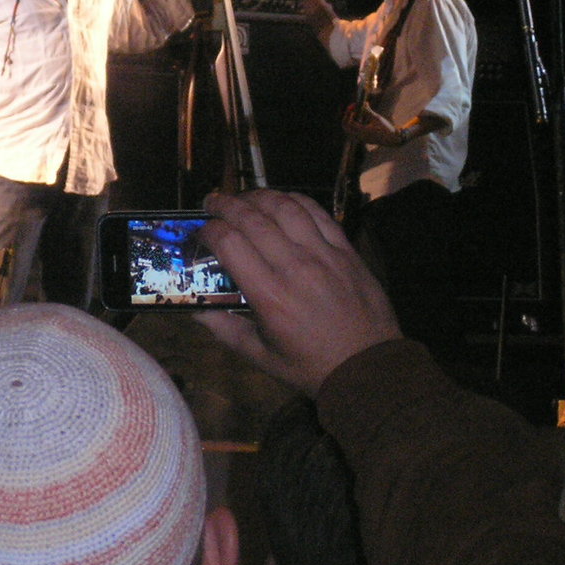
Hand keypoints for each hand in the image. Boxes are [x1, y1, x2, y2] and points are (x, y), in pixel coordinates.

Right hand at [196, 188, 399, 393]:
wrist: (369, 368)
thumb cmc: (311, 367)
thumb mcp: (261, 357)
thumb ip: (225, 330)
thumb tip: (195, 309)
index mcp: (270, 296)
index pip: (230, 243)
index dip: (210, 230)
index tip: (202, 231)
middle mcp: (295, 267)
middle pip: (253, 219)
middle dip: (226, 205)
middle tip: (212, 202)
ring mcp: (323, 255)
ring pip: (285, 208)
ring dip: (258, 197)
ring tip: (244, 198)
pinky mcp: (346, 250)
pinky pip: (318, 213)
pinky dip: (295, 200)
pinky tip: (281, 200)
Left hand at [342, 104, 399, 145]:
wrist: (392, 139)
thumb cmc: (385, 128)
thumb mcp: (376, 118)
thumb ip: (367, 111)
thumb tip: (363, 102)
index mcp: (363, 131)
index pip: (349, 123)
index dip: (349, 113)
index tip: (352, 107)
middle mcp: (359, 136)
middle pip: (346, 128)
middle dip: (346, 118)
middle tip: (350, 110)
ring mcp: (360, 139)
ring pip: (349, 130)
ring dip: (349, 121)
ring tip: (356, 113)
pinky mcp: (362, 140)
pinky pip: (353, 132)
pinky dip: (353, 125)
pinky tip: (359, 118)